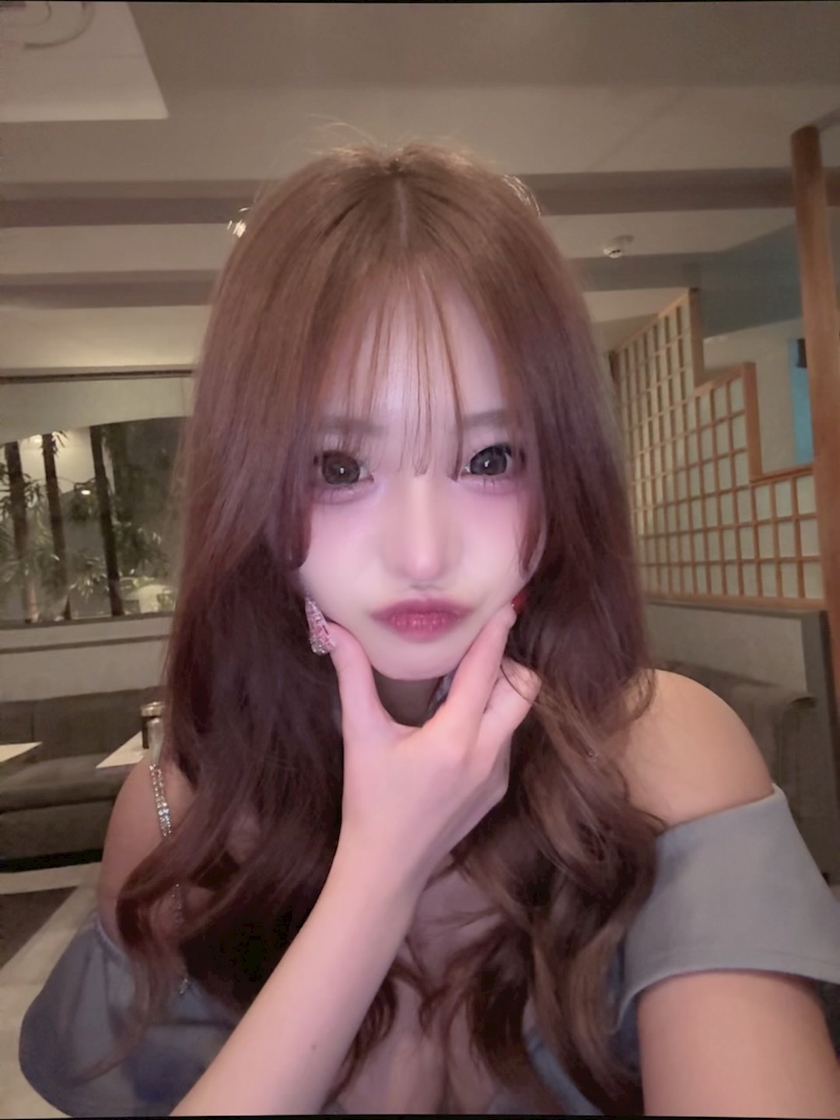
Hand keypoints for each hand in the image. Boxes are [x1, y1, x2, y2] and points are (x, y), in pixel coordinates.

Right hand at [326, 604, 540, 899]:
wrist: (387, 867)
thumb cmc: (369, 800)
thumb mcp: (360, 735)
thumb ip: (352, 678)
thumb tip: (333, 628)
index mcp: (455, 738)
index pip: (486, 671)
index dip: (496, 634)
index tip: (505, 606)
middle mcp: (487, 754)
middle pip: (523, 690)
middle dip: (506, 664)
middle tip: (475, 654)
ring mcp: (498, 775)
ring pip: (516, 716)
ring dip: (496, 695)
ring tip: (459, 688)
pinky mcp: (497, 790)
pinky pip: (505, 742)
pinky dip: (489, 724)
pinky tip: (454, 729)